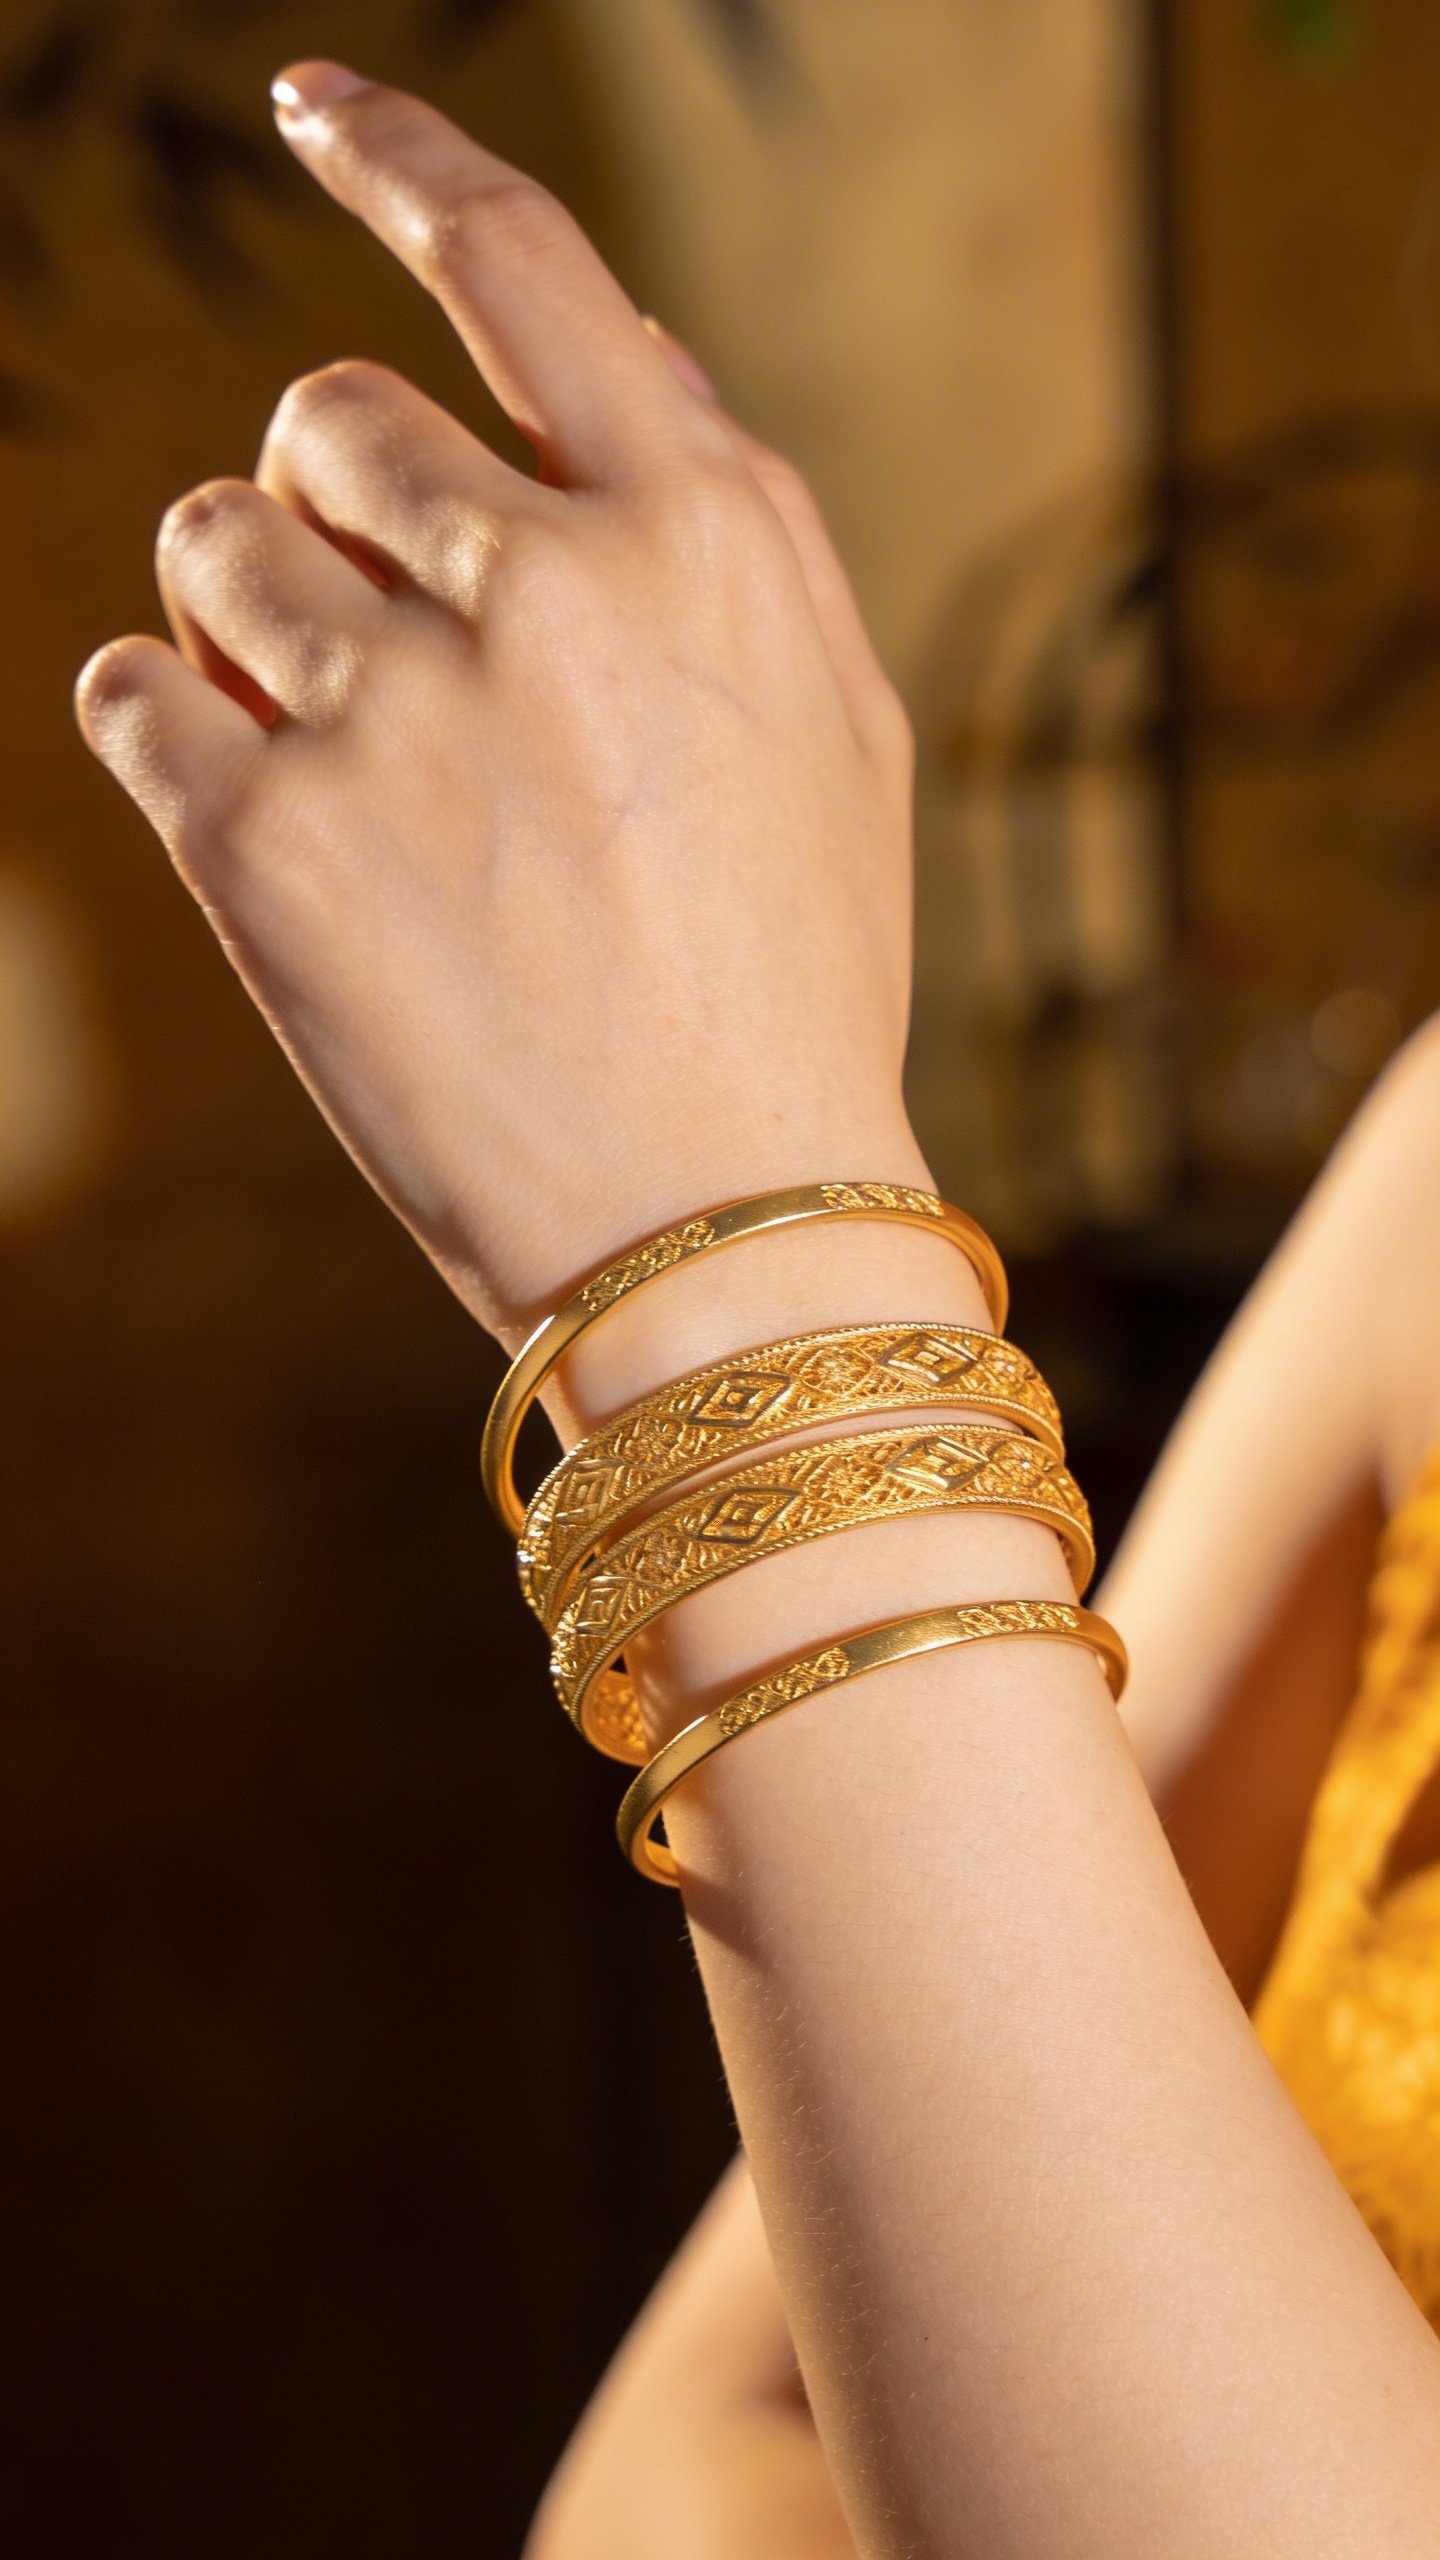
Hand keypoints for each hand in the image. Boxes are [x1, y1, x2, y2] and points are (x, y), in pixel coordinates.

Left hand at [74, 62, 919, 1345]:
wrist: (721, 1234)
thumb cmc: (791, 986)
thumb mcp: (833, 726)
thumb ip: (725, 519)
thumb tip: (607, 353)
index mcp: (702, 533)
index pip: (521, 263)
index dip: (399, 158)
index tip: (314, 109)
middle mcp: (547, 585)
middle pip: (325, 412)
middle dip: (336, 505)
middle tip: (387, 642)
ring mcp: (396, 711)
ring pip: (210, 538)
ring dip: (248, 618)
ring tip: (340, 755)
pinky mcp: (266, 844)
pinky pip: (128, 686)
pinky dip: (166, 726)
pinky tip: (257, 813)